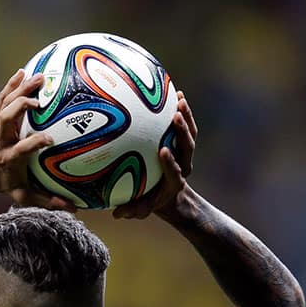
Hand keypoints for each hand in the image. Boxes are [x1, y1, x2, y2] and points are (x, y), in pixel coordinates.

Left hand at [0, 69, 74, 210]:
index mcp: (10, 158)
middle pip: (8, 119)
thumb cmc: (4, 183)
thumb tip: (74, 208)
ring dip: (21, 89)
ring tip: (40, 76)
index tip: (50, 138)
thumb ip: (47, 201)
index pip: (22, 148)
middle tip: (41, 99)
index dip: (35, 142)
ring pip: (5, 104)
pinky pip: (2, 98)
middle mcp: (2, 139)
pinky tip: (24, 71)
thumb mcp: (23, 195)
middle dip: (21, 106)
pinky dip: (12, 84)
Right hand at [113, 91, 197, 219]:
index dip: (170, 161)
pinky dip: (181, 110)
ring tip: (178, 97)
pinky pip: (184, 125)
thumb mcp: (140, 208)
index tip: (162, 151)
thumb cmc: (151, 200)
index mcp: (173, 181)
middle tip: (175, 116)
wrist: (170, 195)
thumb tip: (116, 214)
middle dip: (183, 132)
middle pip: (188, 148)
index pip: (174, 171)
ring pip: (190, 134)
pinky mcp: (182, 143)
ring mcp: (184, 153)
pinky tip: (172, 92)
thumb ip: (131, 210)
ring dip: (186, 116)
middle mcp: (183, 165)